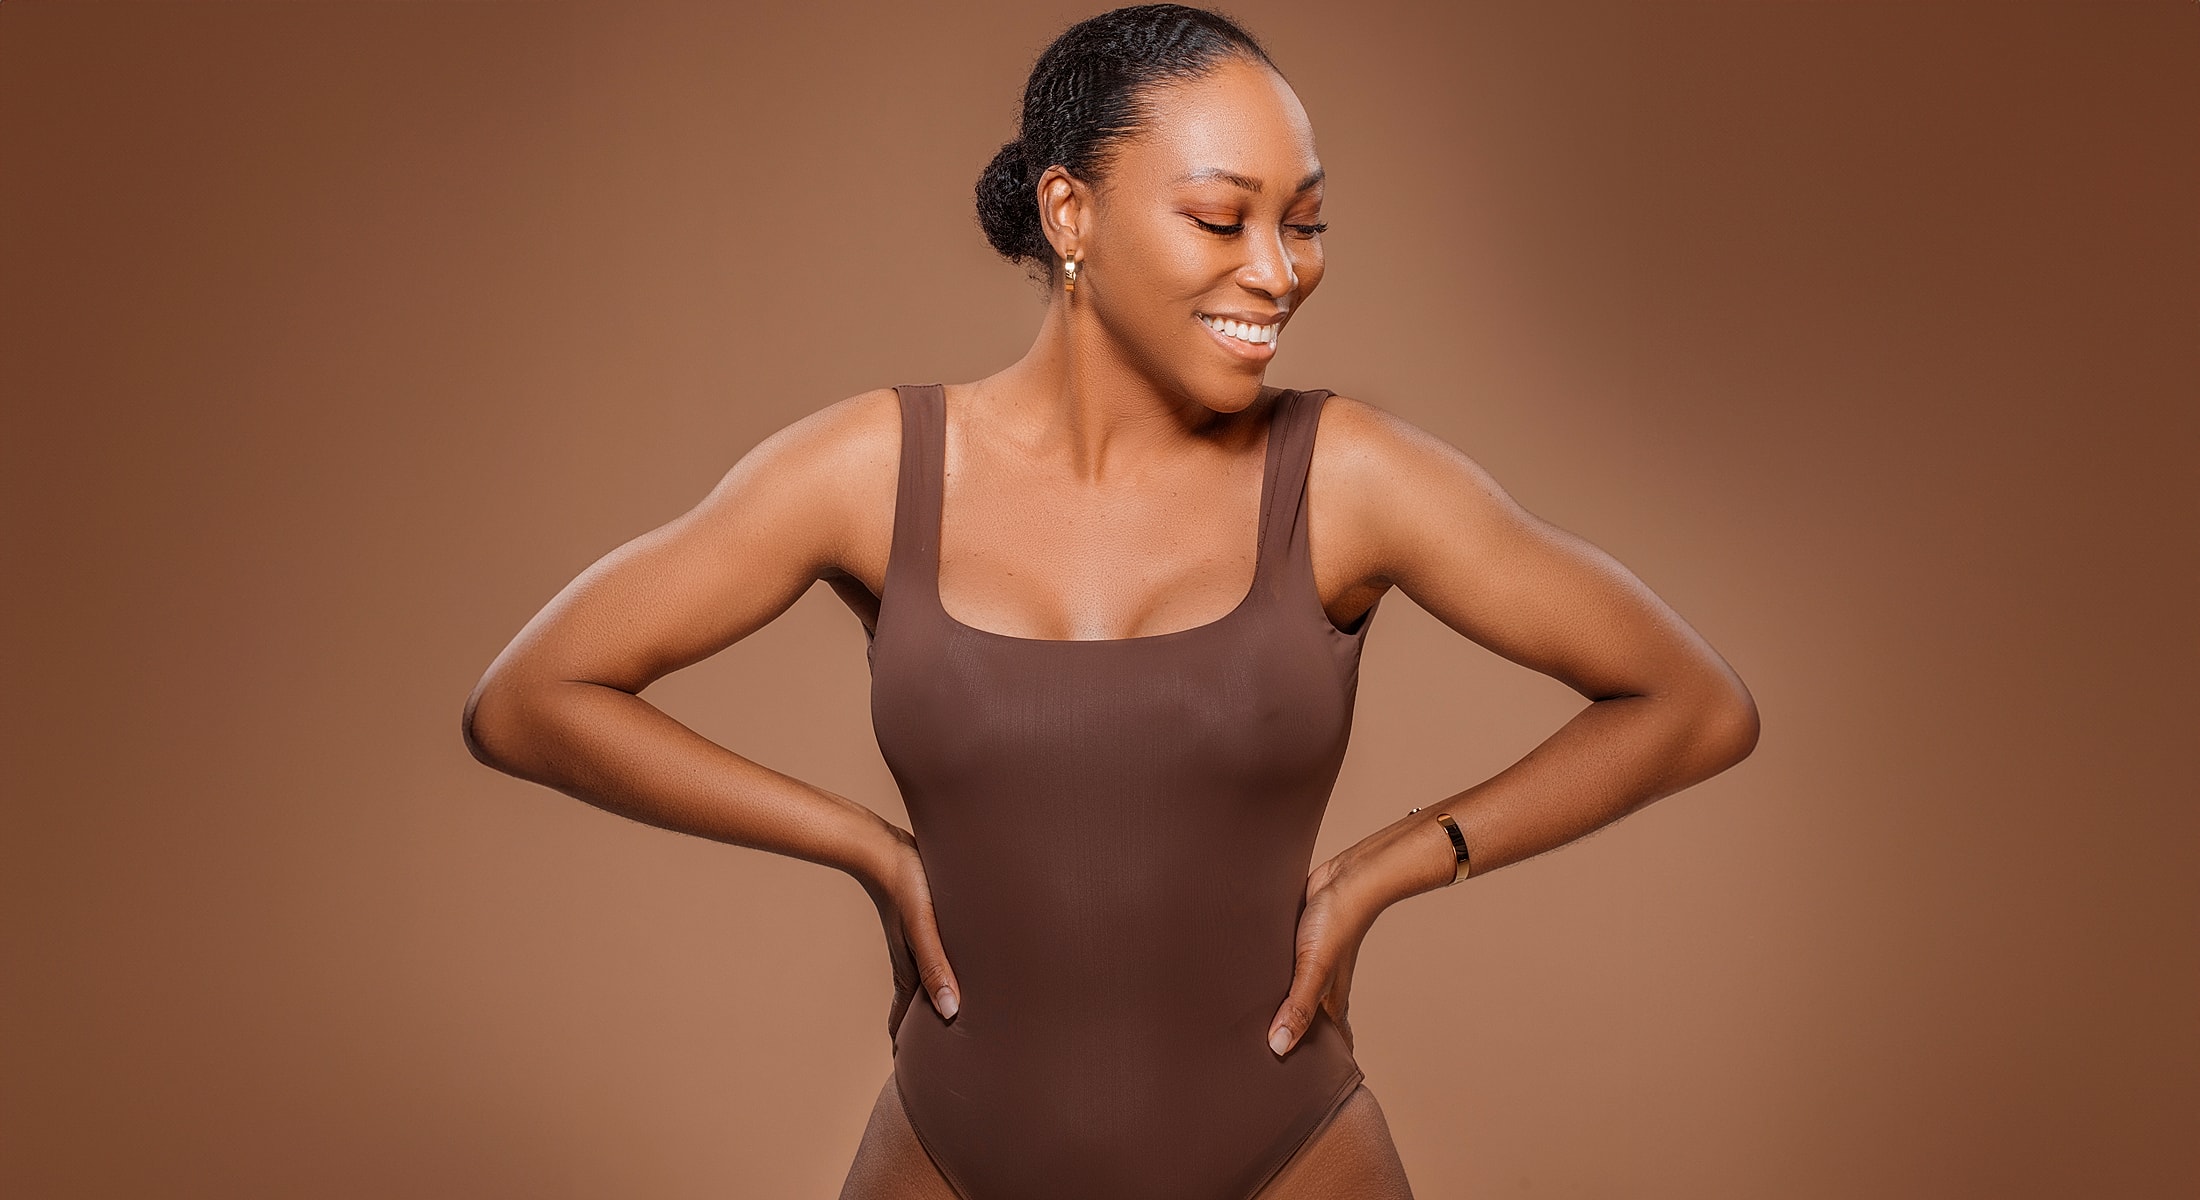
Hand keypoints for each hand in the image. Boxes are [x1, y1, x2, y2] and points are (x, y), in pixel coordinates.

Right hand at [856, 824, 961, 1041]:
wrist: (882, 846)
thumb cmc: (906, 884)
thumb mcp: (923, 928)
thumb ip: (937, 968)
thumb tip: (950, 1014)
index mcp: (909, 970)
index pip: (903, 1020)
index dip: (907, 1047)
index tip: (910, 1075)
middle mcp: (911, 962)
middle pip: (916, 1007)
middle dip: (922, 1033)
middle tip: (933, 1061)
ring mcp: (915, 944)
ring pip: (925, 983)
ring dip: (933, 1003)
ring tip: (947, 1022)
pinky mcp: (923, 925)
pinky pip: (932, 959)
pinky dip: (940, 975)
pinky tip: (952, 969)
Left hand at [1264, 852, 1380, 1057]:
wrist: (1346, 877)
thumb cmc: (1336, 923)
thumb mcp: (1313, 969)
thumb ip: (1297, 1007)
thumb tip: (1278, 1048)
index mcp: (1331, 1001)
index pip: (1331, 1044)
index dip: (1321, 1066)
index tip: (1305, 1090)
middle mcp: (1321, 987)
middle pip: (1308, 1024)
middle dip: (1293, 1043)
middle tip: (1266, 1066)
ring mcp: (1308, 965)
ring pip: (1292, 997)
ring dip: (1277, 1011)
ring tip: (1249, 1031)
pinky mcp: (1295, 944)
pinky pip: (1281, 971)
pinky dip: (1270, 981)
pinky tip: (1250, 983)